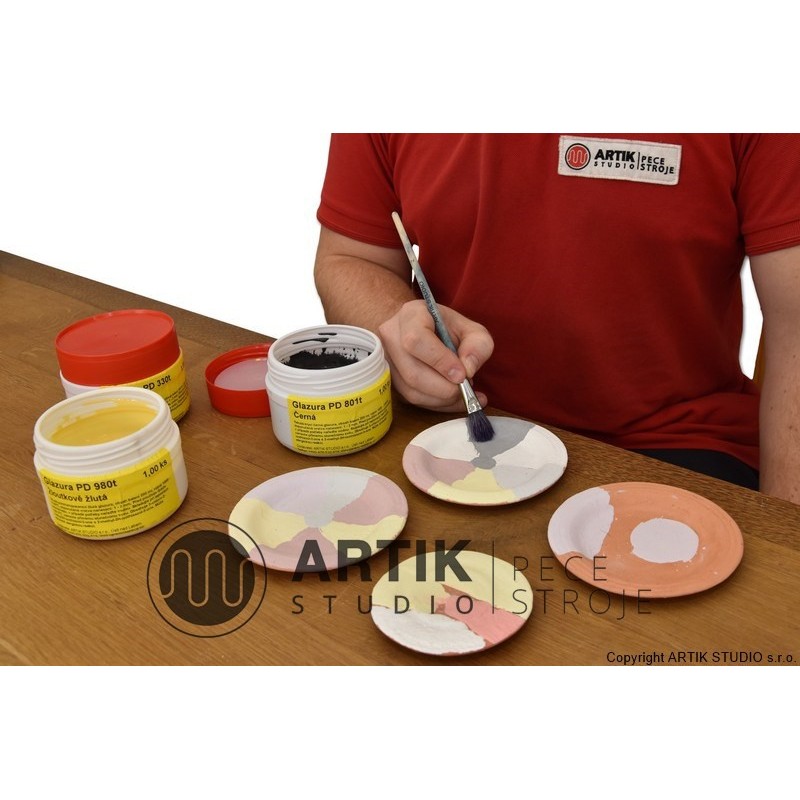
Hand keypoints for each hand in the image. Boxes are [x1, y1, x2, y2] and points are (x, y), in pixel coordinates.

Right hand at [378, 299, 493, 411]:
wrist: (424, 329)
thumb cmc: (448, 328)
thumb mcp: (471, 329)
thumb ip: (478, 345)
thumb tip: (468, 370)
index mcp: (410, 315)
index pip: (416, 340)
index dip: (440, 361)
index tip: (462, 374)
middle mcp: (391, 337)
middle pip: (413, 372)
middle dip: (445, 388)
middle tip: (467, 388)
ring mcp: (387, 360)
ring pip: (411, 391)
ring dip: (442, 399)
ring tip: (463, 393)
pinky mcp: (391, 380)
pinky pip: (412, 399)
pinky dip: (438, 404)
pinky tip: (454, 400)